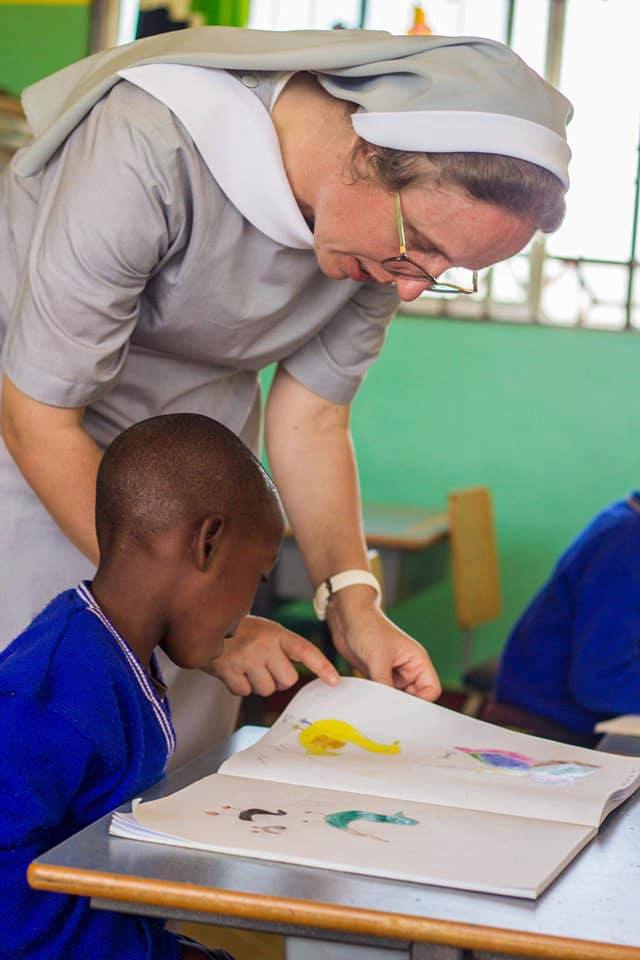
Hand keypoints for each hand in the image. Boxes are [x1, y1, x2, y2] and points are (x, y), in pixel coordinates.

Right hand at [206, 615, 339, 696]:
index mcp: (276, 633)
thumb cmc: (238, 630)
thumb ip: (282, 648)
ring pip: (266, 690)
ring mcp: (246, 658)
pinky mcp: (228, 671)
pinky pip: (244, 692)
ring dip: (257, 683)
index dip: (322, 666)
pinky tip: (233, 670)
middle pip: (287, 680)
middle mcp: (263, 645)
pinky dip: (238, 686)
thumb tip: (299, 672)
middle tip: (264, 667)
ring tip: (246, 666)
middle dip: (278, 679)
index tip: (334, 681)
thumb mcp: (265, 630)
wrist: (203, 622)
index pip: (305, 650)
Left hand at [327, 587, 441, 700]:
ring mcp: (392, 673)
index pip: (431, 689)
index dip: (422, 702)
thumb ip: (384, 684)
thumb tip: (387, 707)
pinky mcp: (377, 675)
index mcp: (417, 660)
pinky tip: (368, 701)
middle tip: (389, 712)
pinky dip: (377, 699)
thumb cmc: (368, 626)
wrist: (347, 616)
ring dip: (388, 703)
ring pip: (397, 698)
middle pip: (415, 697)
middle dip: (404, 705)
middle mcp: (407, 668)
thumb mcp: (378, 657)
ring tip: (377, 706)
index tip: (405, 709)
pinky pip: (382, 694)